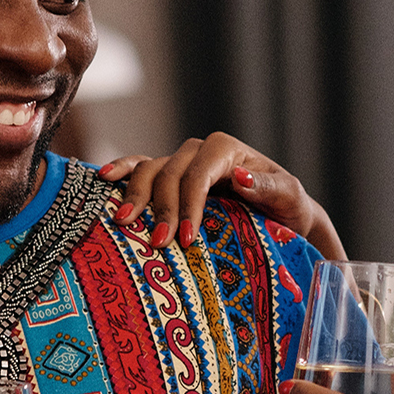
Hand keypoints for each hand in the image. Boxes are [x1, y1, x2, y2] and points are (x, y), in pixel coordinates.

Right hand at [98, 132, 344, 259]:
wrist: (280, 217)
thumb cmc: (287, 209)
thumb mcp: (289, 198)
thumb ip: (269, 186)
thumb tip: (238, 176)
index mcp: (226, 150)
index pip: (197, 173)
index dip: (188, 204)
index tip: (187, 238)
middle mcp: (198, 151)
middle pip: (169, 174)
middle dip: (161, 209)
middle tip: (158, 243)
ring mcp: (181, 163)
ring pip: (149, 170)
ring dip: (134, 195)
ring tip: (124, 222)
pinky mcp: (168, 177)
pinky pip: (140, 167)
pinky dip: (122, 169)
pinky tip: (104, 178)